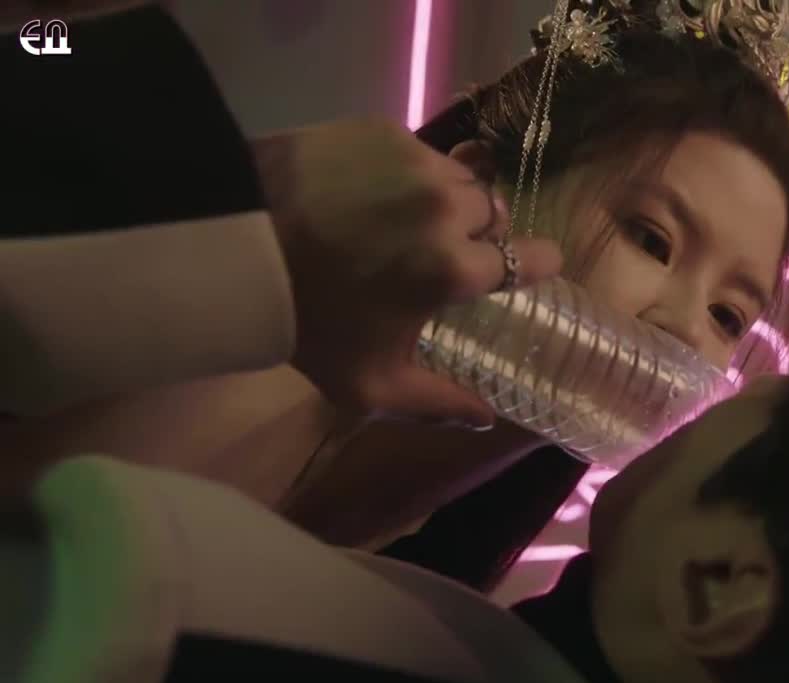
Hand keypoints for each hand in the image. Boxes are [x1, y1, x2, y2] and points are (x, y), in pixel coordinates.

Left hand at [252, 119, 561, 424]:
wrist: (233, 246)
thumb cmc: (308, 323)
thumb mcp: (368, 383)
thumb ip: (436, 404)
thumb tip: (486, 420)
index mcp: (454, 269)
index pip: (530, 258)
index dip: (532, 264)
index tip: (524, 267)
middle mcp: (448, 208)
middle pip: (495, 216)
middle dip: (478, 233)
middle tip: (443, 250)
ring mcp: (417, 163)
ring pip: (462, 180)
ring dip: (449, 200)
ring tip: (412, 219)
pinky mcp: (384, 131)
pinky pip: (423, 153)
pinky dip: (412, 173)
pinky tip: (379, 193)